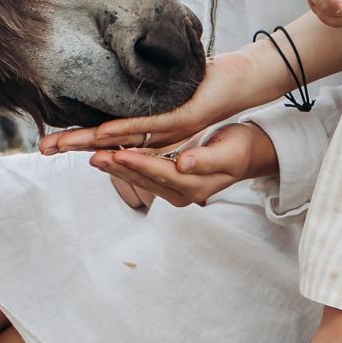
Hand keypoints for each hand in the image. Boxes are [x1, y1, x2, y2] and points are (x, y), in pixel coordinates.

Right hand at [43, 47, 275, 155]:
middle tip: (42, 148)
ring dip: (88, 143)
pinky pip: (146, 127)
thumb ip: (140, 93)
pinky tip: (100, 135)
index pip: (103, 136)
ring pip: (119, 139)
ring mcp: (166, 130)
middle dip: (71, 144)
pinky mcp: (181, 120)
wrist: (242, 82)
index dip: (75, 138)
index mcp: (147, 128)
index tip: (48, 141)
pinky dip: (121, 131)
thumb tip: (113, 76)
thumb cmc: (201, 82)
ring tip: (60, 146)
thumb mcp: (165, 87)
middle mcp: (153, 134)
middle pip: (104, 144)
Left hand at [95, 120, 275, 208]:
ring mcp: (173, 189)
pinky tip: (109, 155)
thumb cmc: (240, 149)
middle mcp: (180, 192)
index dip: (138, 163)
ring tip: (94, 155)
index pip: (160, 174)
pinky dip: (124, 164)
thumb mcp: (229, 153)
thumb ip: (206, 160)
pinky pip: (141, 173)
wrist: (247, 155)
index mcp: (194, 186)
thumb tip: (184, 165)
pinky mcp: (167, 181)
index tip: (118, 154)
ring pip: (138, 178)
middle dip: (117, 167)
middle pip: (143, 179)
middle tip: (94, 155)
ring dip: (115, 167)